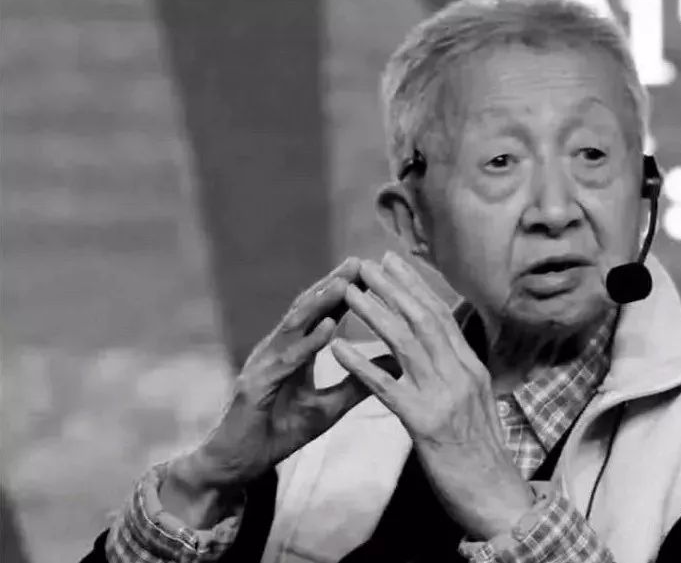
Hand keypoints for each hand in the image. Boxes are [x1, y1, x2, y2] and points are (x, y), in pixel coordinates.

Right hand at [181, 257, 399, 490]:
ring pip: (294, 327)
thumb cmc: (279, 433)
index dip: (344, 292)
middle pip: (306, 310)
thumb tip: (397, 364)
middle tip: (360, 261)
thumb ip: (358, 384)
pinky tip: (327, 327)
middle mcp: (276, 350)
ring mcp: (262, 365)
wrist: (237, 466)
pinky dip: (307, 342)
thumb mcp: (328, 408)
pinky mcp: (254, 386)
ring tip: (346, 283)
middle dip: (332, 284)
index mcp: (293, 352)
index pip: (321, 314)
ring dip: (320, 303)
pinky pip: (285, 361)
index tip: (372, 271)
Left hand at [329, 251, 533, 538]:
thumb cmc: (482, 456)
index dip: (415, 286)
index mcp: (471, 369)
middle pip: (423, 319)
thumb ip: (459, 376)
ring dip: (374, 313)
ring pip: (406, 343)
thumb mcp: (477, 406)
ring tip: (348, 292)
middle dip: (393, 288)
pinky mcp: (424, 423)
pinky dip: (362, 363)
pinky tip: (338, 348)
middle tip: (365, 264)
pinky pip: (387, 387)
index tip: (393, 263)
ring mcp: (444, 397)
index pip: (441, 316)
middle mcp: (460, 375)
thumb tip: (444, 351)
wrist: (496, 496)